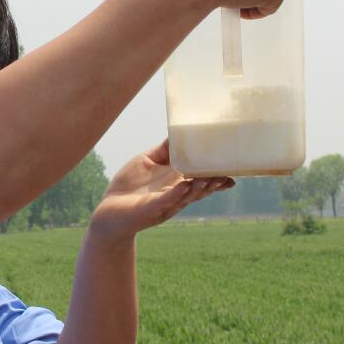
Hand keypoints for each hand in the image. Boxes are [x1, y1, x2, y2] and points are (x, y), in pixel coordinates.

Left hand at [87, 140, 232, 244]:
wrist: (108, 212)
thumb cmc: (129, 187)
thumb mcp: (147, 162)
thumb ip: (164, 150)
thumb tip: (178, 132)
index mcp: (176, 184)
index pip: (201, 181)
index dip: (218, 180)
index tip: (235, 173)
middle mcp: (174, 196)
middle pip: (199, 190)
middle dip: (213, 183)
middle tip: (229, 174)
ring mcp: (163, 203)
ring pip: (186, 196)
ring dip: (198, 188)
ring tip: (212, 178)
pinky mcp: (148, 208)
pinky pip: (164, 200)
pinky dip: (175, 193)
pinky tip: (184, 185)